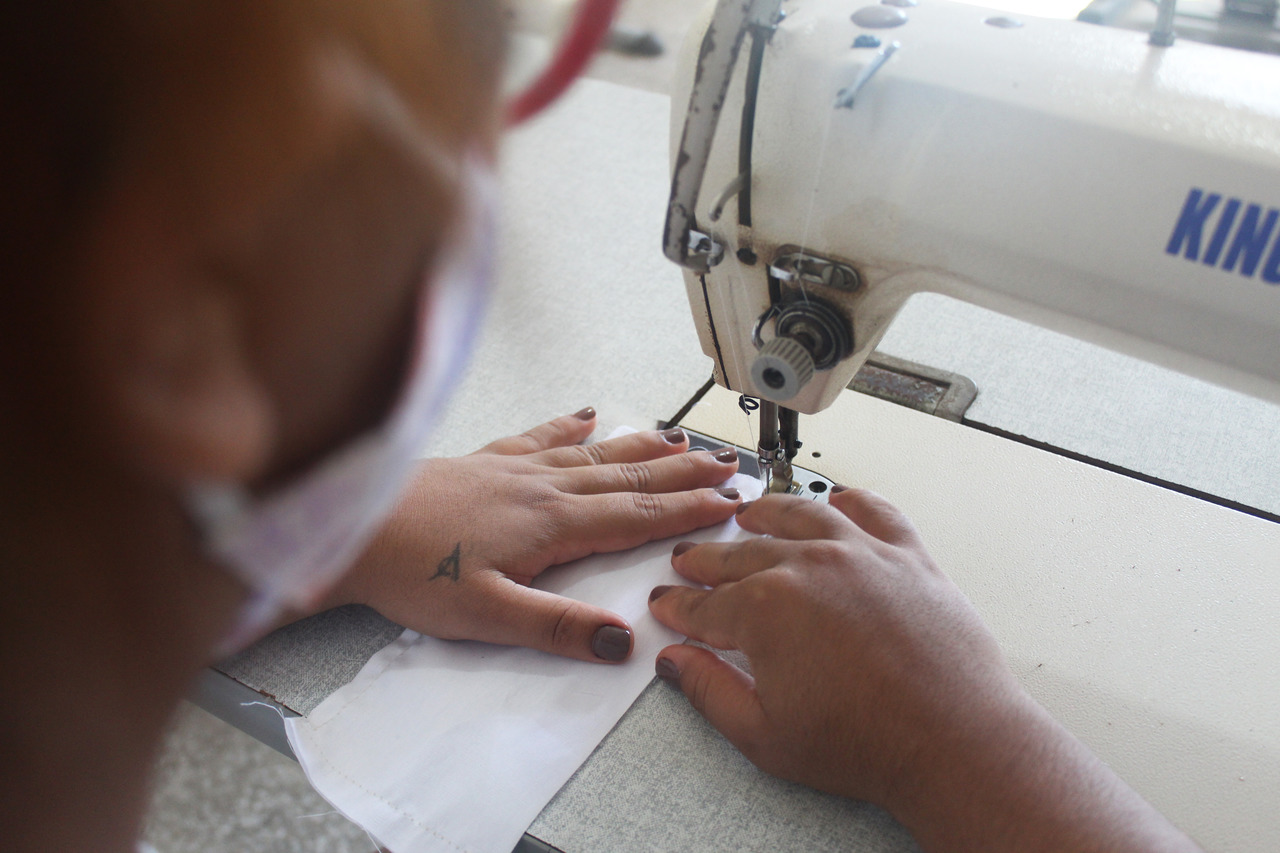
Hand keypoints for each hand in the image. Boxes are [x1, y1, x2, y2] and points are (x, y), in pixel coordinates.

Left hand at [324, 408, 741, 662]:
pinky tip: (586, 414)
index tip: (729, 504)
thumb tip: (621, 641)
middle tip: (726, 466)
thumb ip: (557, 627)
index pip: (637, 517)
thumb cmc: (410, 571)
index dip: (687, 511)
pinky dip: (570, 425)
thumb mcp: (486, 616)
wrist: (348, 528)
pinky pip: (541, 436)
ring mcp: (514, 469)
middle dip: (682, 473)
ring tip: (680, 439)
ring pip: (594, 453)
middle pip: (628, 476)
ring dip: (641, 446)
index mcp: (551, 524)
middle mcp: (541, 488)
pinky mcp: (485, 461)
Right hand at [648, 488, 1200, 852]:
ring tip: (747, 515)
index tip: (668, 606)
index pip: (704, 603)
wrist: (955, 741)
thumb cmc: (870, 744)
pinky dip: (848, 500)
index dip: (679, 606)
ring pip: (799, 515)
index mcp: (765, 610)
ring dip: (765, 513)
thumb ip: (710, 691)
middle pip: (742, 554)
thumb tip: (676, 664)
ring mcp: (861, 553)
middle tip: (690, 562)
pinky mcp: (907, 554)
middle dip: (707, 560)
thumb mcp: (765, 735)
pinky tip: (833, 502)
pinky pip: (872, 509)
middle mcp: (809, 566)